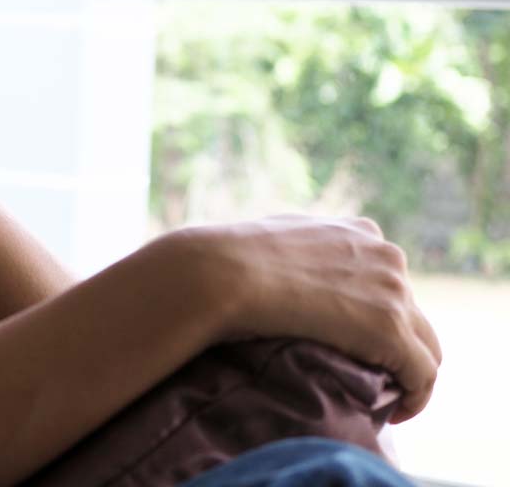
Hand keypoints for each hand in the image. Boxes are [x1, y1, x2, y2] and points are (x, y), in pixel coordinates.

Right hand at [177, 214, 442, 423]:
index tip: (355, 342)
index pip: (388, 281)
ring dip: (406, 372)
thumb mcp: (274, 237)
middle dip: (395, 344)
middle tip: (369, 373)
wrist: (221, 273)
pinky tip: (393, 412)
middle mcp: (385, 254)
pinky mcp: (390, 330)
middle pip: (412, 312)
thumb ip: (299, 248)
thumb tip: (284, 265)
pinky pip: (422, 374)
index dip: (376, 314)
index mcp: (360, 232)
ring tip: (384, 397)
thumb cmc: (230, 258)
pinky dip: (414, 396)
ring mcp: (392, 291)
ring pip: (424, 344)